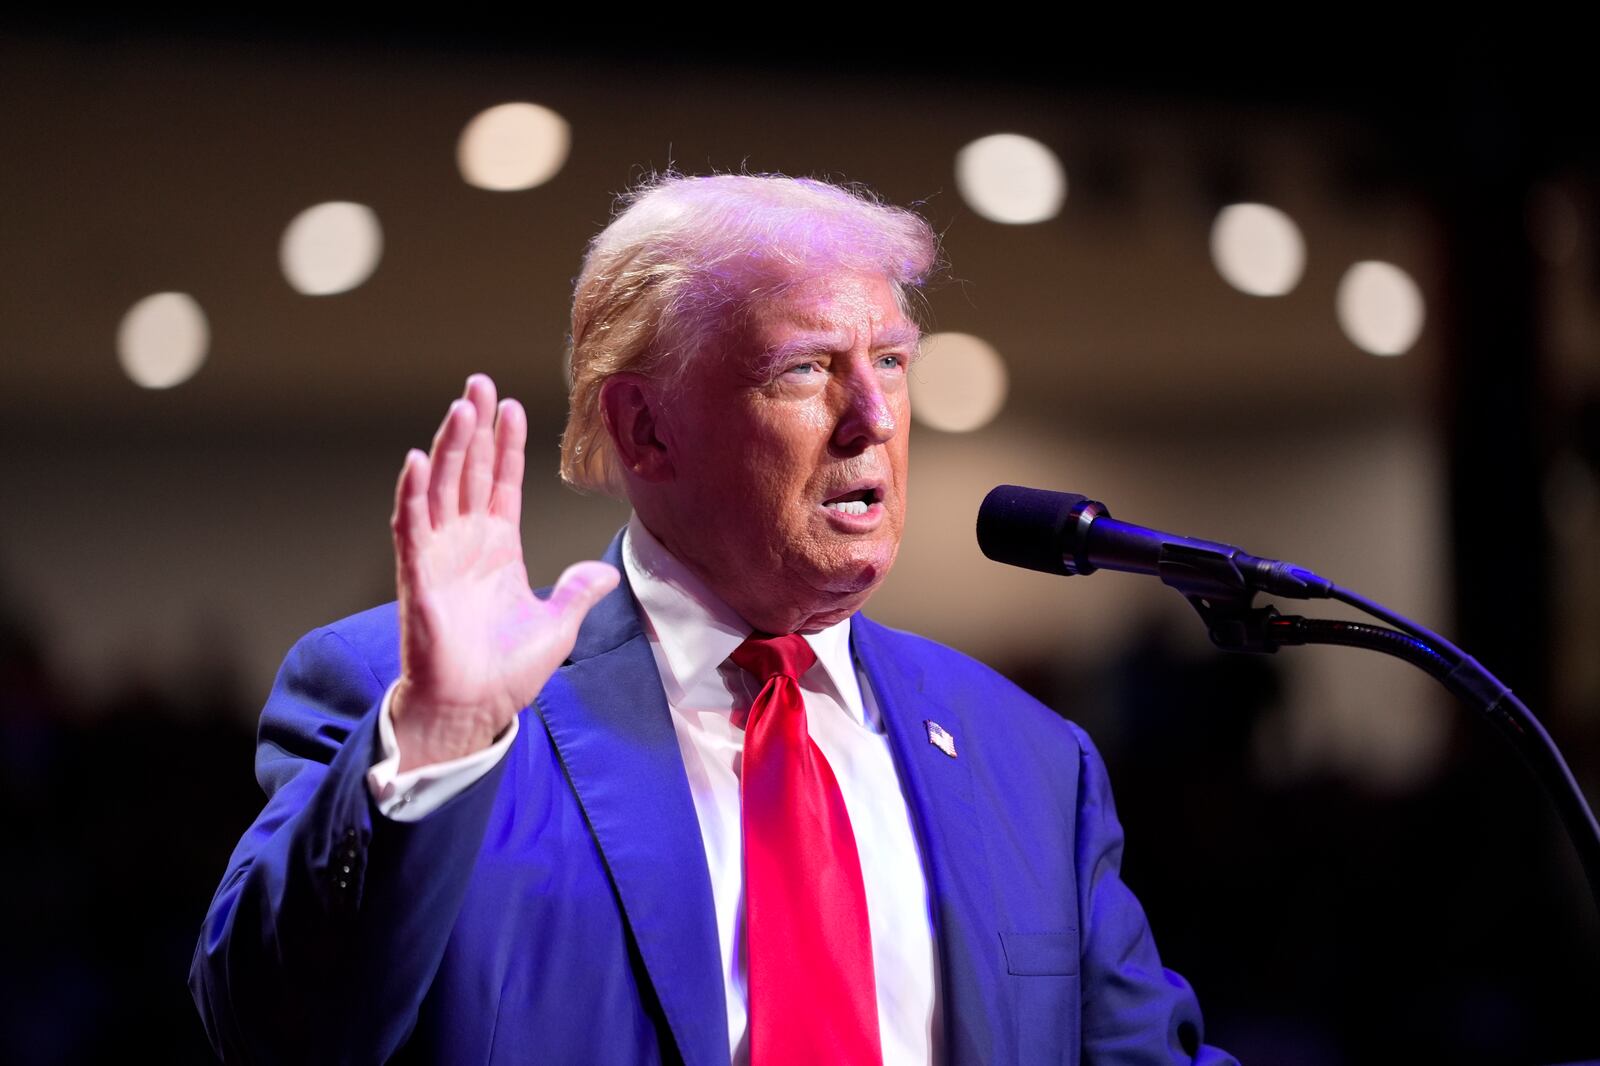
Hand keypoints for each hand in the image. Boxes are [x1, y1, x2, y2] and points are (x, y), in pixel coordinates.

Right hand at [389, 374, 618, 771]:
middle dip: (475, 427)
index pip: (502, 482)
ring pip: (442, 488)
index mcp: (498, 548)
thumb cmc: (506, 672)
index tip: (512, 406)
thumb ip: (579, 592)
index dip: (507, 445)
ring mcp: (439, 555)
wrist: (474, 708)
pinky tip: (418, 461)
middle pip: (469, 471)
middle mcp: (466, 543)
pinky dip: (413, 494)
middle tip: (479, 383)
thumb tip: (606, 572)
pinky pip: (412, 526)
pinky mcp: (418, 576)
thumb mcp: (557, 625)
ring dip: (449, 447)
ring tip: (461, 407)